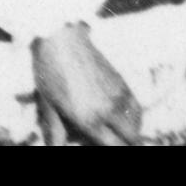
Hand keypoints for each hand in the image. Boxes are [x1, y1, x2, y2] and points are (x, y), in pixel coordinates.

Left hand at [31, 26, 142, 145]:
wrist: (61, 38)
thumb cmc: (50, 71)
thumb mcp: (48, 105)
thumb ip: (55, 131)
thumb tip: (55, 147)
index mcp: (89, 120)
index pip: (115, 146)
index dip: (114, 148)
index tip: (103, 144)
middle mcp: (109, 111)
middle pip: (132, 138)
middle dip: (125, 141)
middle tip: (113, 139)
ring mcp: (118, 95)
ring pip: (137, 123)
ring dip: (132, 130)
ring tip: (120, 131)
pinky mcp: (122, 82)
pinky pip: (136, 106)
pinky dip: (134, 116)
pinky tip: (124, 117)